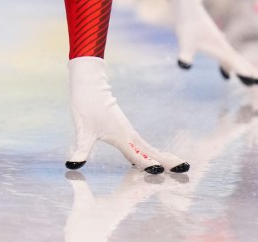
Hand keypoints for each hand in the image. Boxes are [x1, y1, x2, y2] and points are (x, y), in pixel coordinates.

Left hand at [66, 57, 188, 173]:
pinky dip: (149, 151)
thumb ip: (80, 150)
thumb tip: (72, 164)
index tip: (161, 173)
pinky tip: (148, 156)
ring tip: (175, 165)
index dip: (149, 165)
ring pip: (148, 147)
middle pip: (151, 151)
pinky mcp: (123, 127)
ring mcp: (127, 131)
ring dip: (161, 156)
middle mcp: (128, 134)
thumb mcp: (82, 131)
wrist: (89, 84)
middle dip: (167, 160)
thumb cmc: (86, 105)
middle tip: (185, 168)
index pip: (139, 156)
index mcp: (122, 137)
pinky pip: (140, 144)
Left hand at [166, 0, 257, 84]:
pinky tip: (225, 74)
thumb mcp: (185, 41)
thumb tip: (183, 65)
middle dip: (249, 71)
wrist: (188, 8)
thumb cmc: (187, 25)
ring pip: (233, 59)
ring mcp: (218, 44)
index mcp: (219, 47)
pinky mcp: (212, 42)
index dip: (243, 71)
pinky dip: (227, 66)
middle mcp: (222, 46)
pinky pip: (224, 57)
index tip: (254, 80)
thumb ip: (185, 54)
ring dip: (241, 69)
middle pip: (239, 60)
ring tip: (251, 80)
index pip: (234, 61)